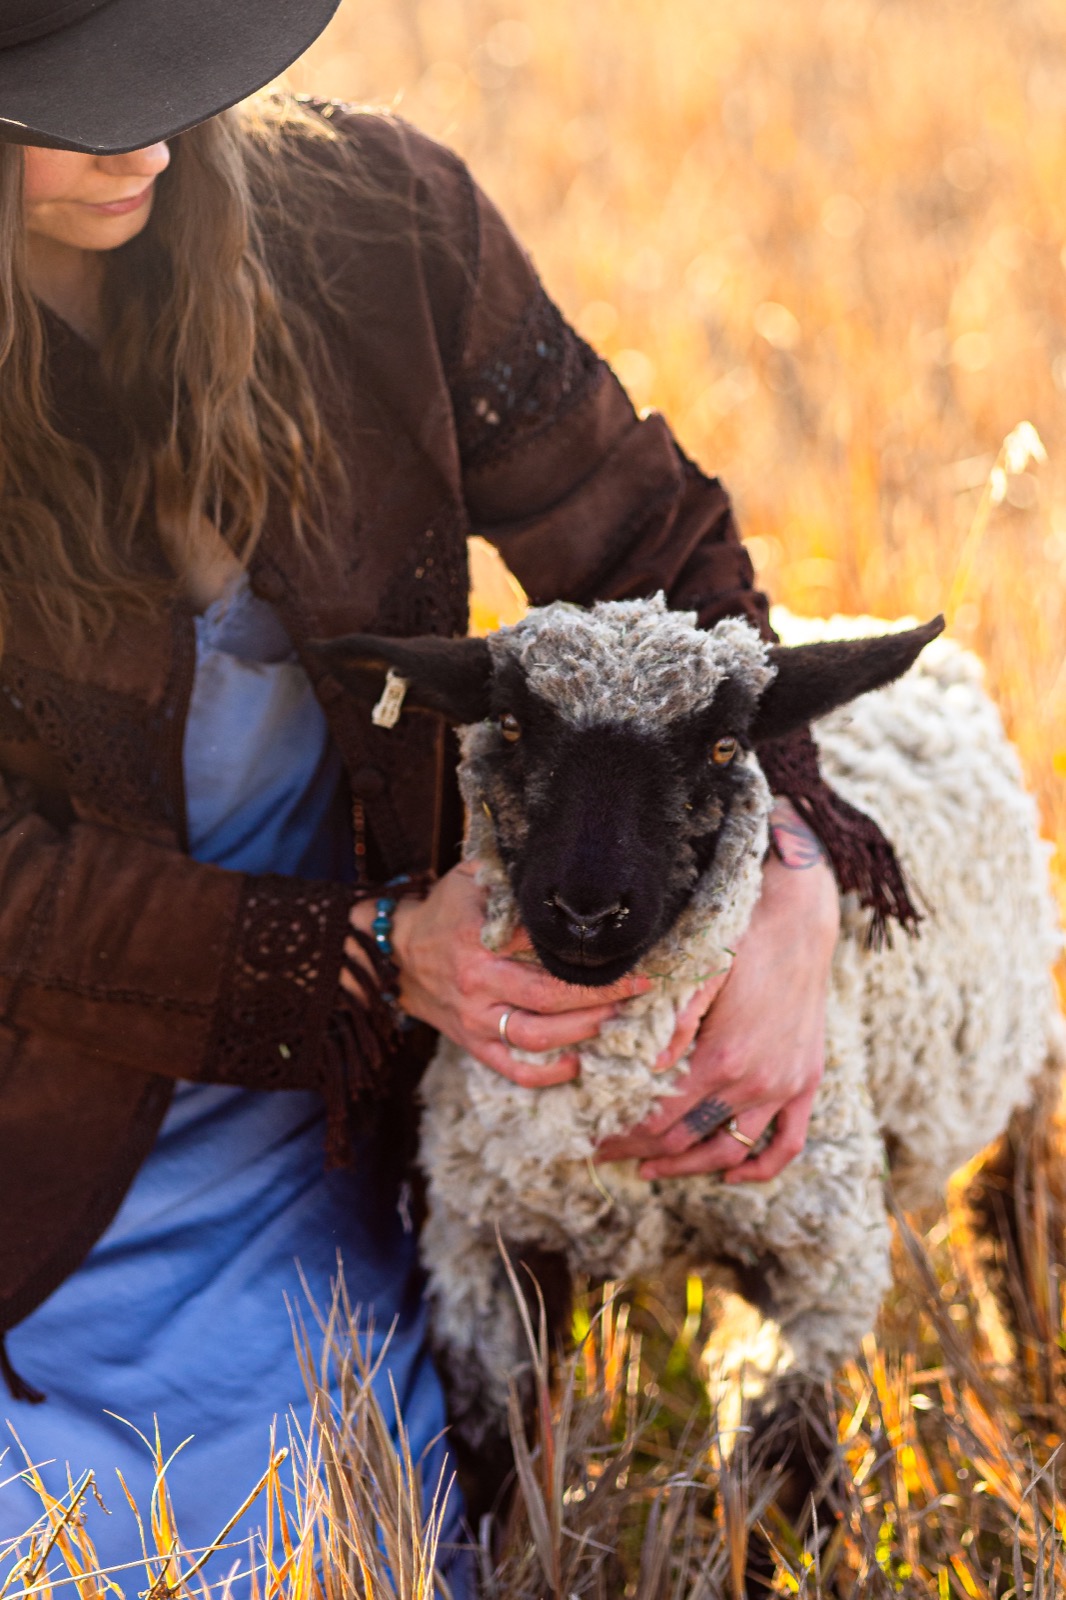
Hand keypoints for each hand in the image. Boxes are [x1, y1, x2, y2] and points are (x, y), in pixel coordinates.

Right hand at [343, 862, 650, 1087]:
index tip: (626, 944)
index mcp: (477, 939)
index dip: (585, 948)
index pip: (540, 945)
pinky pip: (513, 1069)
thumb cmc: (445, 910)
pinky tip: (580, 1062)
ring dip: (583, 1030)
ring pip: (536, 1036)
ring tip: (618, 1017)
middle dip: (600, 993)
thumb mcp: (472, 878)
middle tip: (639, 986)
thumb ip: (511, 873)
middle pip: (548, 997)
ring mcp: (474, 1019)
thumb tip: (561, 864)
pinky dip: (548, 1074)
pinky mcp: (473, 1044)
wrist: (395, 954)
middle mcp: (476, 983)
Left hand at [595, 801, 839, 1182]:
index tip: (597, 1139)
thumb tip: (644, 1068)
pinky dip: (759, 1167)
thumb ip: (672, 1026)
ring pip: (733, 1152)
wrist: (799, 924)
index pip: (661, 1118)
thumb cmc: (739, 943)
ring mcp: (785, 1087)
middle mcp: (755, 1081)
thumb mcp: (697, 977)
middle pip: (688, 1139)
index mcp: (721, 1058)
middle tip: (608, 1152)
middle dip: (643, 1153)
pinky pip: (787, 1143)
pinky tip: (730, 1172)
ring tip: (653, 1167)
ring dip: (690, 1167)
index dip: (625, 1135)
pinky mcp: (806, 1082)